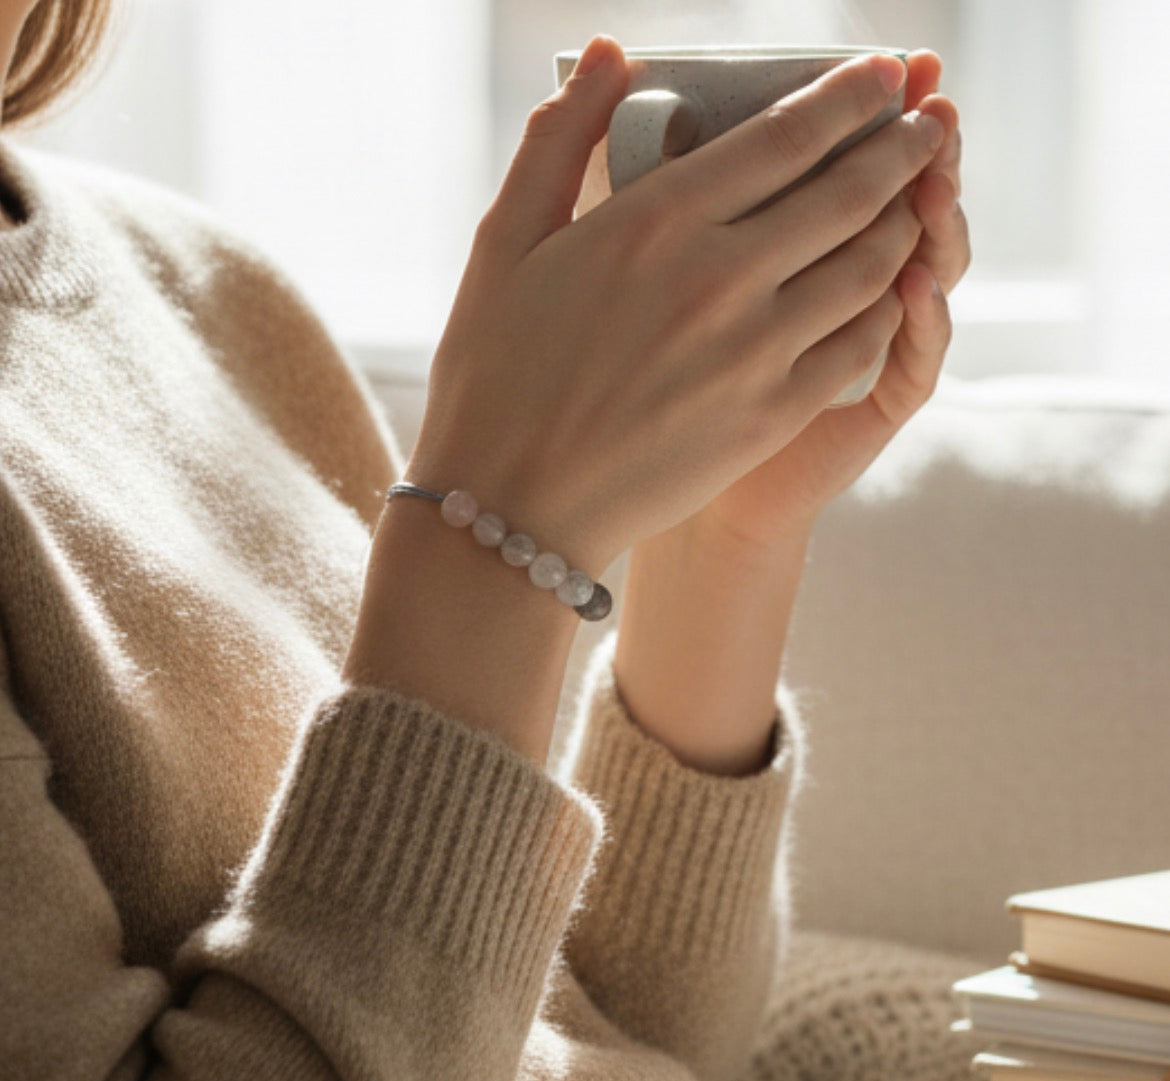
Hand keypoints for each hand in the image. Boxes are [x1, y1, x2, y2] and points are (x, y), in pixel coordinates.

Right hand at [405, 38, 945, 579]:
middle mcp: (718, 277)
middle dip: (900, 147)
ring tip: (920, 200)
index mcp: (655, 221)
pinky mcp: (771, 417)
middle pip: (847, 193)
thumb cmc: (495, 376)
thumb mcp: (503, 243)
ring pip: (867, 267)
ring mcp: (754, 352)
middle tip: (926, 124)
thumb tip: (609, 54)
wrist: (514, 507)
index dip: (849, 96)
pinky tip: (888, 293)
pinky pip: (858, 346)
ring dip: (905, 222)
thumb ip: (558, 139)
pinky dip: (885, 309)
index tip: (884, 74)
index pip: (786, 137)